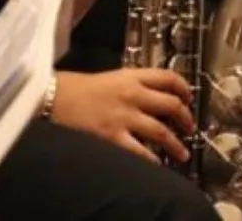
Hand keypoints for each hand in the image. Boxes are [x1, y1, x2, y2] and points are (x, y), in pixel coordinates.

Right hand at [50, 69, 194, 164]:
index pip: (167, 77)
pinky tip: (159, 165)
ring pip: (161, 131)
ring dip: (175, 144)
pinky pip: (140, 152)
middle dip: (185, 117)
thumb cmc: (76, 89)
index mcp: (131, 76)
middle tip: (189, 127)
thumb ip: (131, 84)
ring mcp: (123, 117)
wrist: (52, 99)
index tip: (189, 97)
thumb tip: (152, 96)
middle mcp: (132, 94)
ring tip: (183, 153)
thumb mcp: (109, 78)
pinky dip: (153, 160)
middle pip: (170, 105)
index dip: (183, 87)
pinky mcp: (112, 137)